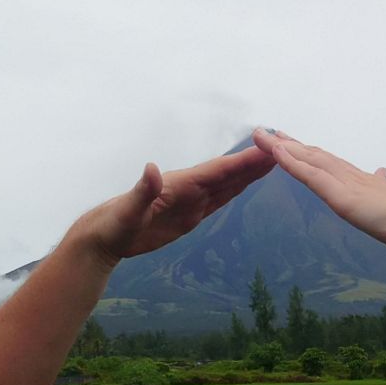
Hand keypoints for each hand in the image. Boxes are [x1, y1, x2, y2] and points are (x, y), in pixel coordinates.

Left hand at [79, 145, 276, 263]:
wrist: (104, 236)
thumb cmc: (113, 224)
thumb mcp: (127, 211)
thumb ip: (142, 190)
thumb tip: (152, 168)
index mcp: (178, 185)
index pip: (215, 172)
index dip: (241, 162)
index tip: (264, 150)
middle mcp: (188, 189)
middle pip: (227, 174)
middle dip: (253, 162)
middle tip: (281, 147)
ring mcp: (190, 201)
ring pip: (226, 185)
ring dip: (248, 173)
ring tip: (273, 160)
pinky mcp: (189, 215)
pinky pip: (217, 200)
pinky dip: (234, 189)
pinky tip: (245, 183)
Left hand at [252, 128, 385, 264]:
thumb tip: (382, 172)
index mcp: (367, 183)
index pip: (332, 164)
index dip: (310, 153)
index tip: (293, 144)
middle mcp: (356, 177)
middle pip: (317, 155)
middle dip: (291, 144)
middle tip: (269, 132)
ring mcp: (349, 184)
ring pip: (310, 159)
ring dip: (283, 146)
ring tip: (262, 135)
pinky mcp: (344, 196)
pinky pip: (311, 175)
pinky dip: (292, 162)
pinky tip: (276, 152)